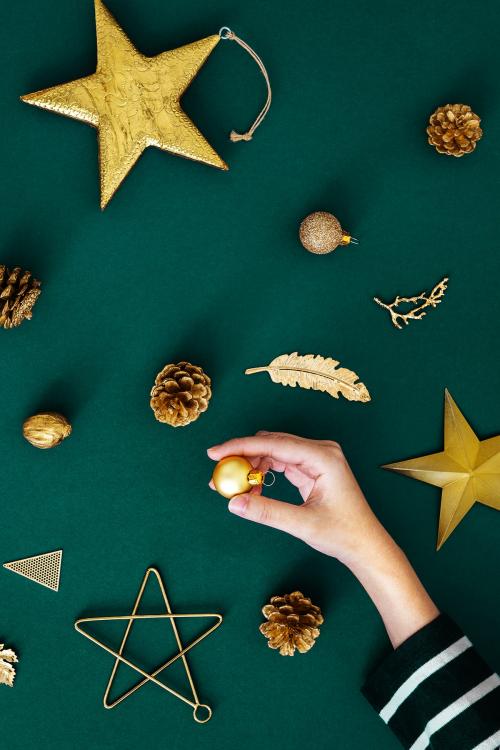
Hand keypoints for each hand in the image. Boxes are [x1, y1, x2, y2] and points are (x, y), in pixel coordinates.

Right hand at [207, 431, 384, 565]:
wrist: (365, 545)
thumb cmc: (343, 534)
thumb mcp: (302, 525)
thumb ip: (267, 512)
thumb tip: (233, 502)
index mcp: (323, 457)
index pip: (274, 444)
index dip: (241, 447)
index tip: (215, 453)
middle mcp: (321, 451)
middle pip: (272, 443)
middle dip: (242, 456)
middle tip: (218, 472)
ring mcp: (317, 458)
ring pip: (274, 451)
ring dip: (251, 465)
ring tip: (231, 484)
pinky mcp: (313, 468)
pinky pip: (281, 462)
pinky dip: (263, 472)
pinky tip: (250, 486)